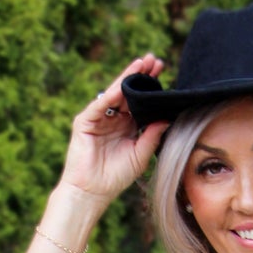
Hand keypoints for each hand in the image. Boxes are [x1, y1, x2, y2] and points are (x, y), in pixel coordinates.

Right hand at [58, 54, 169, 202]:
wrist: (92, 192)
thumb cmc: (115, 178)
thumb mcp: (140, 155)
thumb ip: (152, 136)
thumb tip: (167, 118)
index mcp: (127, 126)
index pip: (139, 101)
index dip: (149, 87)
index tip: (163, 72)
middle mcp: (113, 118)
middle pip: (128, 92)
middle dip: (140, 75)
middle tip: (156, 60)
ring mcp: (98, 117)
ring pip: (114, 93)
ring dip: (127, 78)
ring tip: (142, 64)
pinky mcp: (85, 121)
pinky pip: (99, 105)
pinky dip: (111, 95)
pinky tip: (122, 86)